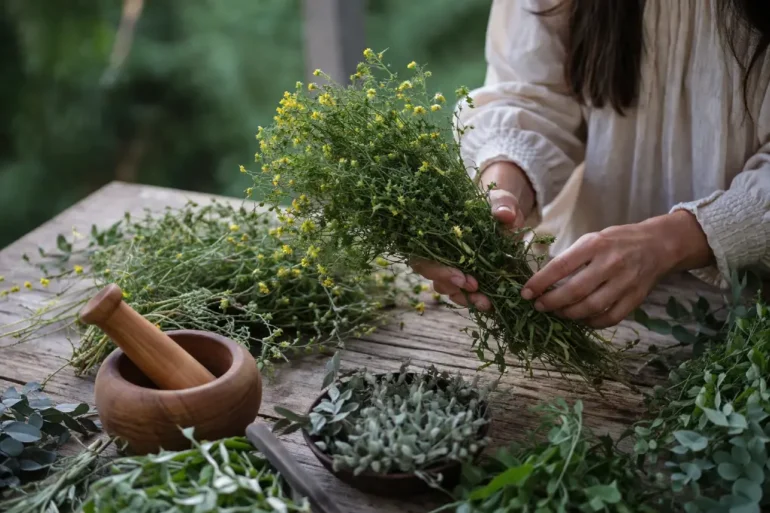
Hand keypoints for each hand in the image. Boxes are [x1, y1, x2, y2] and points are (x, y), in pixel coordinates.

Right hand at [410, 161, 534, 309]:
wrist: (508, 214)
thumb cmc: (497, 204)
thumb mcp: (501, 200)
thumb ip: (502, 205)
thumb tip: (504, 214)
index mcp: (438, 232)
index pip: (424, 257)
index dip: (439, 271)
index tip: (463, 278)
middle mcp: (440, 251)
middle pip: (432, 276)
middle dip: (452, 286)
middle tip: (475, 289)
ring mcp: (452, 265)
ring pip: (447, 288)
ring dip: (464, 298)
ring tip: (487, 303)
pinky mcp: (467, 275)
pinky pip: (463, 293)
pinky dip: (475, 300)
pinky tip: (491, 304)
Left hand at [520, 211, 713, 327]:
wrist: (658, 245)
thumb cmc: (617, 242)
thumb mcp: (592, 240)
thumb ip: (571, 259)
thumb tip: (542, 281)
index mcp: (595, 245)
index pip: (561, 266)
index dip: (540, 282)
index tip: (525, 293)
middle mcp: (610, 263)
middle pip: (575, 290)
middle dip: (551, 302)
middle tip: (539, 306)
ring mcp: (625, 282)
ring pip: (591, 307)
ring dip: (569, 314)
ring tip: (557, 313)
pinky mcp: (636, 298)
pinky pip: (610, 318)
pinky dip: (592, 323)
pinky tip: (581, 319)